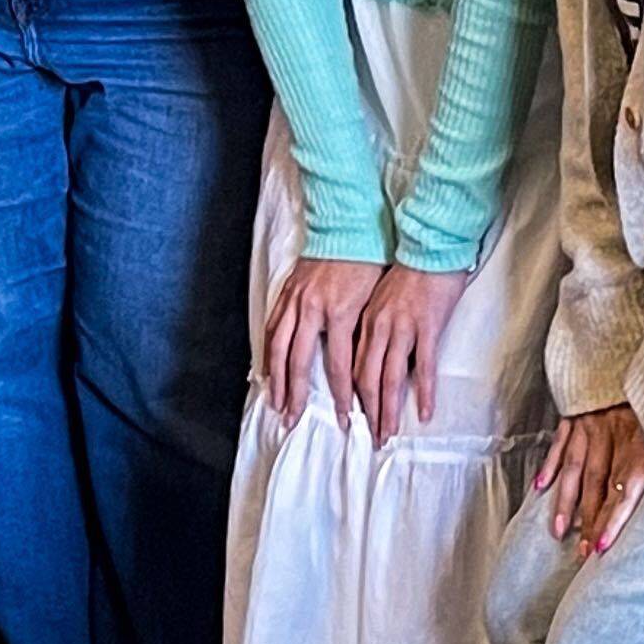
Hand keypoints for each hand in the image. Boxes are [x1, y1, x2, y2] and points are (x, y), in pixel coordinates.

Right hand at [258, 256, 381, 427]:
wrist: (348, 225)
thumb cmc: (368, 260)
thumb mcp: (375, 298)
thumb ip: (366, 332)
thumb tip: (368, 365)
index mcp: (340, 312)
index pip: (338, 366)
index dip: (341, 396)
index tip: (346, 418)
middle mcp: (312, 309)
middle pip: (298, 361)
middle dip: (295, 394)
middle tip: (293, 419)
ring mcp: (295, 300)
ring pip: (278, 346)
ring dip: (276, 378)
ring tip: (275, 401)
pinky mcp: (287, 292)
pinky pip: (273, 326)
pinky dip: (267, 350)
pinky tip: (267, 367)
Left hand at [354, 263, 471, 444]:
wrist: (429, 244)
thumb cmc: (404, 271)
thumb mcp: (374, 297)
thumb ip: (366, 326)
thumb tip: (360, 355)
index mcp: (360, 319)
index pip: (345, 365)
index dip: (342, 395)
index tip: (343, 418)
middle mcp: (376, 326)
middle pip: (363, 378)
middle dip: (364, 412)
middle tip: (367, 437)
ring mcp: (401, 327)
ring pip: (389, 377)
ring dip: (388, 410)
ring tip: (388, 434)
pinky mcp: (427, 326)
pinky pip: (425, 366)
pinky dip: (423, 392)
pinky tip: (423, 412)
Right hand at [534, 404, 643, 550]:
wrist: (630, 345)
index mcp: (640, 440)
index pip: (625, 487)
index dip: (614, 518)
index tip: (604, 545)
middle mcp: (612, 434)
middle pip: (599, 485)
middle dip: (590, 521)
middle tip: (583, 552)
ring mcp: (590, 424)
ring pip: (577, 469)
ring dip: (566, 502)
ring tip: (558, 531)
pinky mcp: (574, 413)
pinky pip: (561, 443)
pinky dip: (550, 467)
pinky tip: (541, 488)